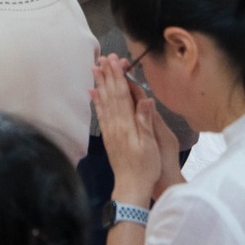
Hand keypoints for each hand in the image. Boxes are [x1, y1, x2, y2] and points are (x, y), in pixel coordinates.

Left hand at [91, 54, 168, 204]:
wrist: (130, 186)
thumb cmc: (145, 167)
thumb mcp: (151, 145)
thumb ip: (145, 121)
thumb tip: (145, 99)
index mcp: (127, 124)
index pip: (121, 95)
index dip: (118, 77)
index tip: (115, 61)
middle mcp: (115, 124)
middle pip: (110, 94)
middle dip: (108, 75)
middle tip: (104, 58)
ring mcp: (110, 129)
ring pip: (103, 101)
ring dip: (100, 84)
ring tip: (96, 69)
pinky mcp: (108, 136)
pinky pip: (101, 113)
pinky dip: (96, 100)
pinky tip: (93, 92)